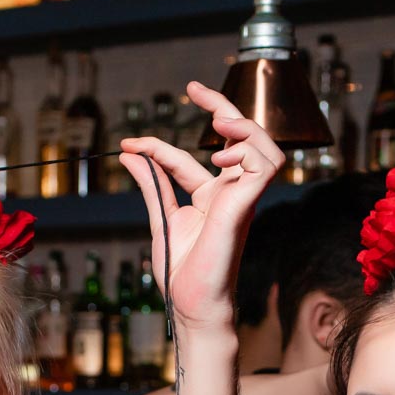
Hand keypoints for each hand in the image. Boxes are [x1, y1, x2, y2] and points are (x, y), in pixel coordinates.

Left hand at [120, 80, 284, 333]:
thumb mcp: (161, 218)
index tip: (129, 144)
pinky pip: (266, 165)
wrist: (191, 305)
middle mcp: (230, 195)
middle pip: (239, 140)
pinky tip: (220, 154)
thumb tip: (132, 154)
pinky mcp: (246, 205)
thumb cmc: (182, 274)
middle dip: (221, 107)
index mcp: (209, 199)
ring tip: (218, 120)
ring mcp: (241, 199)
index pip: (187, 160)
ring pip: (264, 147)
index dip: (158, 147)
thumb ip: (151, 185)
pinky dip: (248, 149)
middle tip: (193, 89)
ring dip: (245, 125)